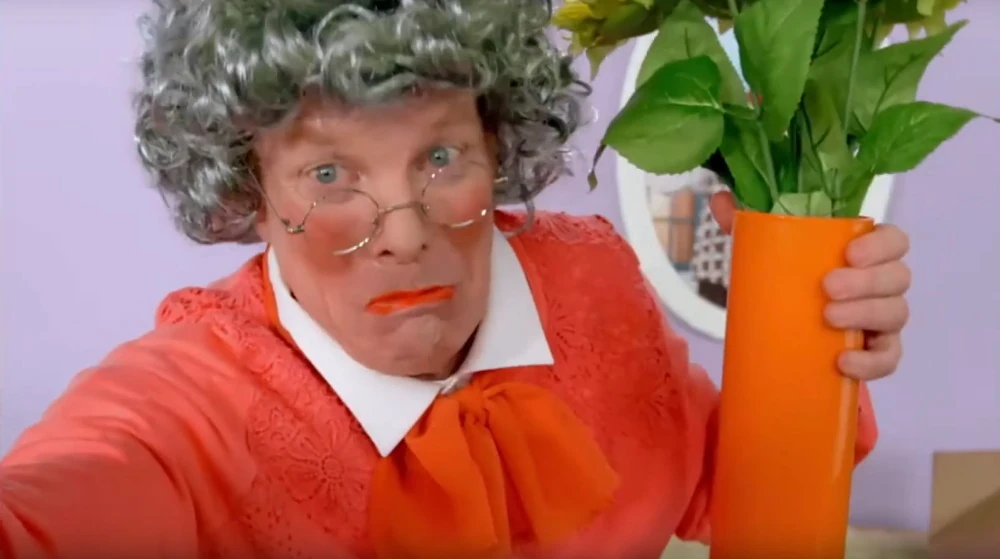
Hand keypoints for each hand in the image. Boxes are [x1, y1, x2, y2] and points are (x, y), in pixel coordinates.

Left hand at [710, 191, 909, 381]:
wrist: (781, 329)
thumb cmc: (786, 280)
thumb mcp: (763, 250)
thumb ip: (746, 222)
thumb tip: (719, 199)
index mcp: (865, 251)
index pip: (894, 240)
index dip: (882, 244)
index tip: (850, 252)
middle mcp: (882, 282)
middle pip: (898, 277)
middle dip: (866, 281)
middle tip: (827, 287)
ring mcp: (883, 319)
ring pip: (896, 314)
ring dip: (866, 315)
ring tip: (828, 318)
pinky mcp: (877, 353)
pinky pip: (888, 359)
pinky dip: (871, 363)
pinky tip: (843, 362)